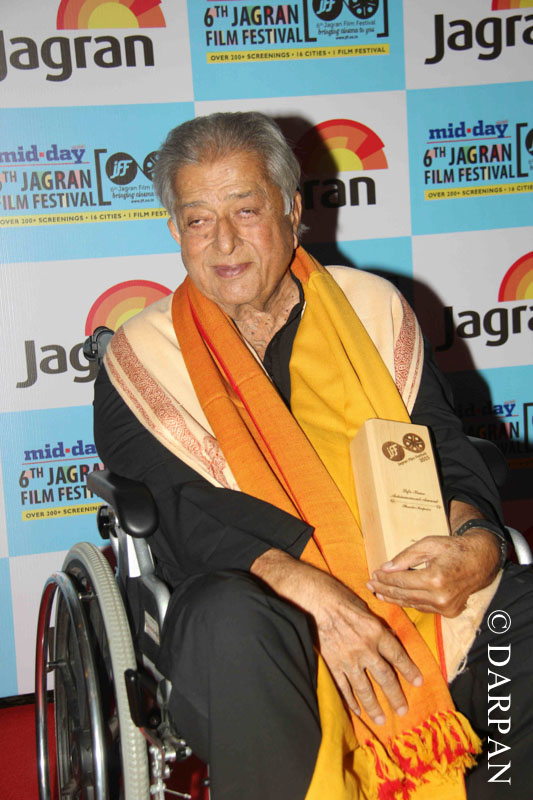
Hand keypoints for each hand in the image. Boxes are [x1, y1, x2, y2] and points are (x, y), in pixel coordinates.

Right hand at [251, 549, 422, 723]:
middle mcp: (365, 649)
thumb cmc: (339, 598)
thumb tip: (386, 638)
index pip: (398, 656)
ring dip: (374, 706)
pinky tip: (356, 710)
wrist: (313, 600)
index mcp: (376, 632)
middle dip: (395, 696)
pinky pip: (343, 687)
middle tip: (403, 710)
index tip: (418, 683)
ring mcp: (348, 659)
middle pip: (385, 677)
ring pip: (364, 688)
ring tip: (380, 719)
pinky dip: (350, 700)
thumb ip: (376, 626)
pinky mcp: (332, 665)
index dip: (409, 671)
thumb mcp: (364, 608)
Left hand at [367, 530, 499, 617]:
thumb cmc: (453, 548)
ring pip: (412, 604)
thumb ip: (405, 557)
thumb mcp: (428, 545)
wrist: (480, 561)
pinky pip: (423, 608)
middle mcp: (440, 597)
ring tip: (379, 593)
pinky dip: (410, 602)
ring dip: (394, 599)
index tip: (373, 575)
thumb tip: (385, 568)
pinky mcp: (449, 612)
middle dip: (385, 590)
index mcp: (435, 579)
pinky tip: (398, 598)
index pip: (401, 582)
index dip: (385, 579)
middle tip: (370, 585)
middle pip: (404, 595)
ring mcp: (446, 607)